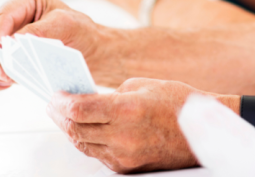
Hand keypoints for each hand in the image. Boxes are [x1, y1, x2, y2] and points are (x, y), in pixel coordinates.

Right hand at [0, 0, 101, 90]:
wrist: (88, 51)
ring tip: (7, 80)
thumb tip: (13, 41)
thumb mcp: (68, 25)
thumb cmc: (80, 32)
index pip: (0, 16)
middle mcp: (7, 17)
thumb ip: (41, 30)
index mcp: (24, 1)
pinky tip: (4, 85)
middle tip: (4, 73)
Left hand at [47, 78, 201, 172]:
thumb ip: (112, 94)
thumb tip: (87, 97)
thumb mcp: (144, 86)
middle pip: (75, 129)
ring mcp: (124, 156)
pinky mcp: (127, 168)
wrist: (202, 133)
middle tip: (52, 104)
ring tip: (64, 115)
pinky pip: (98, 154)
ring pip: (83, 144)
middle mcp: (124, 137)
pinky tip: (84, 128)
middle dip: (59, 115)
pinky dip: (87, 140)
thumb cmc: (178, 104)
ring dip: (70, 129)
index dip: (61, 102)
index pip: (79, 109)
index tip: (54, 94)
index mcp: (128, 110)